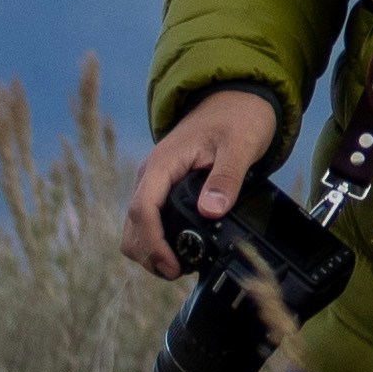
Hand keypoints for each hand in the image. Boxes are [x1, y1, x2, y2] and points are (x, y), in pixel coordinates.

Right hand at [119, 87, 281, 276]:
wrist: (234, 99)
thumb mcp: (240, 146)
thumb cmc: (238, 118)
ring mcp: (154, 181)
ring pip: (136, 226)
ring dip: (151, 250)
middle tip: (179, 272)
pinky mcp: (162, 188)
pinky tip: (182, 248)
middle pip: (132, 225)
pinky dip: (158, 239)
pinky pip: (149, 219)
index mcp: (163, 163)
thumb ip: (226, 178)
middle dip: (149, 254)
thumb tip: (211, 211)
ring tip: (181, 266)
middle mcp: (151, 174)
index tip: (173, 265)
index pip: (142, 209)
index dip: (153, 243)